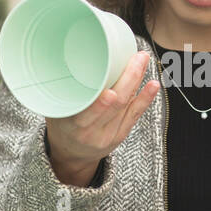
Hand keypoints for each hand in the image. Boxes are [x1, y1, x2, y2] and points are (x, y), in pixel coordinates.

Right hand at [46, 50, 159, 185]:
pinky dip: (145, 98)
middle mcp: (92, 132)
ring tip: (143, 60)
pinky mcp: (121, 134)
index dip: (100, 105)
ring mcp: (109, 134)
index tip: (109, 92)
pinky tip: (153, 85)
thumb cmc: (62, 125)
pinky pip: (135, 114)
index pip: (88, 115)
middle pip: (115, 105)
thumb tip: (83, 58)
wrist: (72, 153)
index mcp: (72, 125)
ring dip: (137, 81)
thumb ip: (67, 92)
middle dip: (129, 78)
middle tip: (137, 58)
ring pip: (127, 105)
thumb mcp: (57, 110)